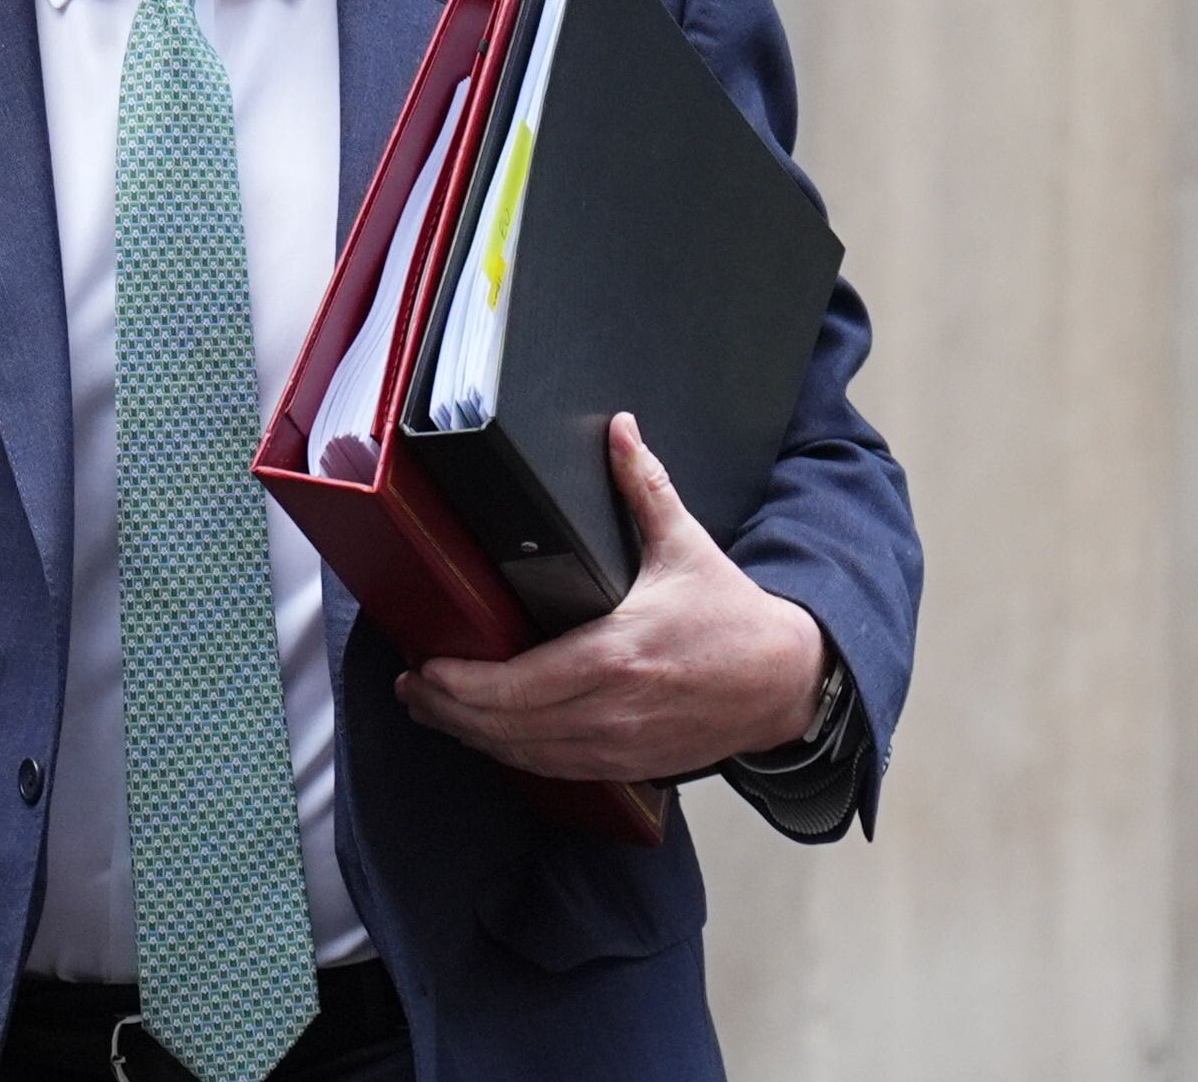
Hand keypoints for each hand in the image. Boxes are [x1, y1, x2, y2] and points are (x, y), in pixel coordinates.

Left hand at [394, 413, 825, 782]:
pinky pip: (556, 769)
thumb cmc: (734, 617)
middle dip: (447, 710)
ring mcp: (619, 745)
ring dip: (472, 737)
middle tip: (410, 687)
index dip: (459, 684)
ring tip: (433, 709)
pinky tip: (487, 736)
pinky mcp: (629, 766)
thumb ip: (644, 486)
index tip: (423, 667)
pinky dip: (514, 755)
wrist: (787, 682)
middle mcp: (610, 709)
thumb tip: (620, 428)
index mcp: (615, 654)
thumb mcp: (686, 544)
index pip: (515, 685)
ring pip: (525, 755)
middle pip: (507, 726)